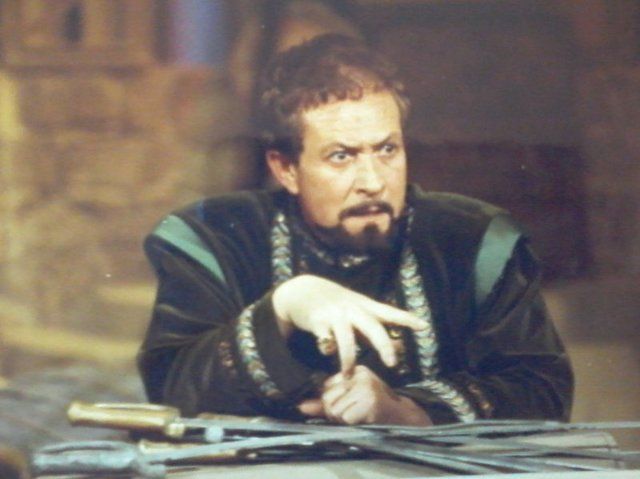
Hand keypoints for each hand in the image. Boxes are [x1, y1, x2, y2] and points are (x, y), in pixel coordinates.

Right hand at [272, 275, 426, 372]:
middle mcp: (352, 309)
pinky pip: (325, 340)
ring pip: (347, 340)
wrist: (302, 290)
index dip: (406, 319)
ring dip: (349, 359)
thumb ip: (373, 328)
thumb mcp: (356, 311)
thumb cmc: (335, 305)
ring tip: (348, 375)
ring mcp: (335, 315)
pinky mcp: (318, 321)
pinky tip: (326, 351)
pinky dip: (326, 348)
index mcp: (364, 306)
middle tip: (392, 364)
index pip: (389, 312)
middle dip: (383, 345)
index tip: (424, 326)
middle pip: (372, 327)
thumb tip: (398, 345)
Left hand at [297, 365, 432, 425]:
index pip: (326, 386)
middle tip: (353, 413)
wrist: (402, 417)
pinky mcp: (370, 400)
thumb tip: (300, 407)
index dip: (331, 401)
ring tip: (359, 415)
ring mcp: (365, 386)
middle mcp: (359, 374)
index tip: (347, 405)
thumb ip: (324, 402)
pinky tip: (364, 418)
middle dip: (336, 412)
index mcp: (354, 369)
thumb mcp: (350, 399)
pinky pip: (346, 417)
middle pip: (328, 398)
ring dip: (344, 419)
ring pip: (335, 409)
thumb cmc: (374, 407)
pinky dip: (352, 423)